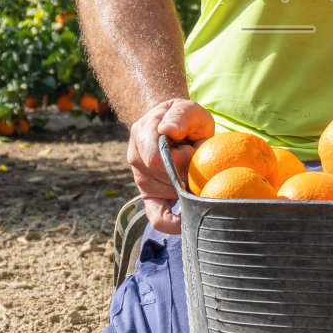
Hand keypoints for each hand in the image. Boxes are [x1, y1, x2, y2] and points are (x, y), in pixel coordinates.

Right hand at [128, 98, 214, 234]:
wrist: (174, 127)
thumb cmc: (185, 119)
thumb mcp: (187, 109)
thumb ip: (180, 115)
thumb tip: (168, 130)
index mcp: (141, 134)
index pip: (156, 159)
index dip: (180, 159)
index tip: (193, 149)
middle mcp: (135, 159)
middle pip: (162, 179)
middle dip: (186, 174)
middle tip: (197, 161)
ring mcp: (140, 179)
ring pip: (164, 196)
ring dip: (185, 187)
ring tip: (190, 169)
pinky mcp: (149, 196)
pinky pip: (156, 216)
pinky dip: (170, 223)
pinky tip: (185, 223)